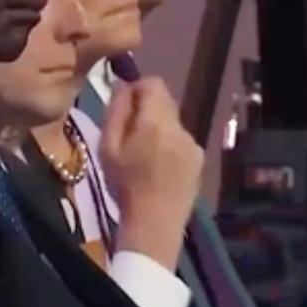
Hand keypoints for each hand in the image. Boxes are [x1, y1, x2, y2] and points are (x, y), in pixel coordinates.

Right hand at [99, 78, 202, 270]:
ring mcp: (193, 143)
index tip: (122, 107)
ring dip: (158, 129)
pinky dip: (169, 146)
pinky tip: (159, 168)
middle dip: (146, 110)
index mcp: (156, 120)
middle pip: (164, 102)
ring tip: (143, 155)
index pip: (153, 83)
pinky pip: (181, 141)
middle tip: (128, 134)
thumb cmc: (124, 185)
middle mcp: (180, 127)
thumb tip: (122, 87)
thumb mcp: (107, 146)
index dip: (135, 89)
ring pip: (172, 123)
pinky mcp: (199, 160)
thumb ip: (115, 111)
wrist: (154, 224)